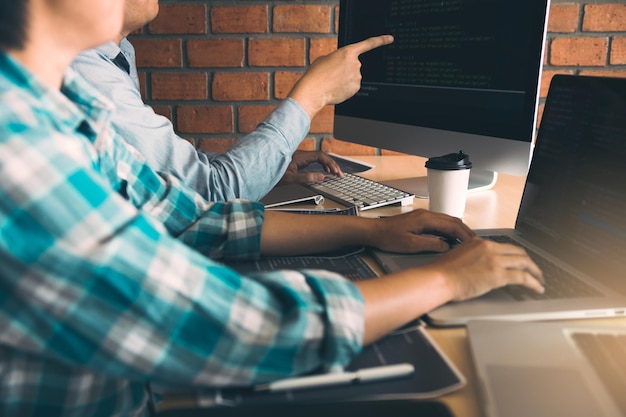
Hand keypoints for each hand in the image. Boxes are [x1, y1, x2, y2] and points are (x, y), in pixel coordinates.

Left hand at [279, 150, 342, 183]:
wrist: (262, 172)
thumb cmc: (273, 174)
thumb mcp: (290, 179)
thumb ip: (306, 177)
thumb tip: (321, 176)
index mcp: (300, 157)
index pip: (320, 156)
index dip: (330, 163)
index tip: (336, 171)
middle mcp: (300, 155)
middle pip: (321, 156)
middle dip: (332, 164)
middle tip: (339, 174)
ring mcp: (300, 157)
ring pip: (318, 158)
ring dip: (327, 164)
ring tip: (334, 173)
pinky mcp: (298, 161)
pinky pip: (314, 161)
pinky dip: (321, 165)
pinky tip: (324, 171)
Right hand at [288, 35, 393, 119]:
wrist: (314, 91)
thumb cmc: (316, 74)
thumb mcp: (325, 59)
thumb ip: (338, 59)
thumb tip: (343, 67)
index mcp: (348, 52)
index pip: (368, 44)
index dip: (380, 41)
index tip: (390, 39)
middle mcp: (356, 64)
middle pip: (354, 64)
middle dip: (345, 68)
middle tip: (332, 73)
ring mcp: (357, 77)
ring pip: (353, 76)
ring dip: (344, 78)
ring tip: (332, 81)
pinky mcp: (356, 88)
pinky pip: (352, 86)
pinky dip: (345, 87)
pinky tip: (336, 88)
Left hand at [371, 209, 474, 252]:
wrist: (374, 231)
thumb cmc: (388, 237)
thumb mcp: (411, 245)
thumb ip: (431, 244)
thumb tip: (447, 246)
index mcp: (426, 219)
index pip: (452, 225)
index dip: (464, 234)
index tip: (473, 242)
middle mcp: (426, 215)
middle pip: (452, 220)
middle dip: (464, 231)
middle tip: (473, 242)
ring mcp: (423, 217)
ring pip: (446, 221)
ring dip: (457, 230)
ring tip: (465, 242)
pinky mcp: (419, 221)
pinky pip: (439, 223)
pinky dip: (448, 230)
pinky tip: (449, 239)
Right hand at [428, 237, 544, 300]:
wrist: (438, 279)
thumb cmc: (442, 272)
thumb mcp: (457, 256)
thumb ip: (471, 257)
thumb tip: (479, 267)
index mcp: (479, 242)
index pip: (504, 246)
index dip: (515, 254)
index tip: (519, 260)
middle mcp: (489, 247)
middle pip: (518, 251)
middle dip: (529, 261)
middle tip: (534, 269)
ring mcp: (495, 260)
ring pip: (525, 262)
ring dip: (536, 271)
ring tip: (540, 280)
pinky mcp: (498, 274)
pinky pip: (523, 277)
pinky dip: (534, 283)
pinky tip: (537, 288)